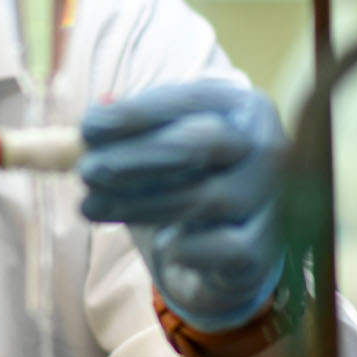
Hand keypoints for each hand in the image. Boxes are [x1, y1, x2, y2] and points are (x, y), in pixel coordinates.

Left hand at [79, 81, 287, 332]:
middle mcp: (268, 146)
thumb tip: (83, 126)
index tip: (87, 128)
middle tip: (87, 171)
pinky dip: (182, 247)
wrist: (229, 254)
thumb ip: (127, 136)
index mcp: (243, 107)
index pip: (187, 102)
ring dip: (138, 204)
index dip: (135, 114)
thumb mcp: (163, 151)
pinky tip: (163, 246)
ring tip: (90, 207)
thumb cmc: (191, 185)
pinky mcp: (263, 249)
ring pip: (203, 198)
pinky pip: (216, 247)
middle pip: (200, 144)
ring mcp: (273, 199)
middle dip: (136, 158)